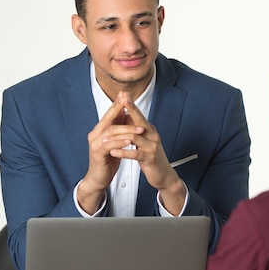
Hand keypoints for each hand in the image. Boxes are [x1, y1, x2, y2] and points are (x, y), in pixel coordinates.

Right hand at [77, 93, 144, 213]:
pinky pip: (109, 146)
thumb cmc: (108, 159)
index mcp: (100, 130)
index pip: (109, 114)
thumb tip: (126, 113)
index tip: (125, 94)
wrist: (98, 178)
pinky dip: (120, 143)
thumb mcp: (115, 142)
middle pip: (108, 119)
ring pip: (111, 132)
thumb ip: (118, 128)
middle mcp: (95, 134)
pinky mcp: (97, 154)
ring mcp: (95, 144)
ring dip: (126, 129)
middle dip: (119, 110)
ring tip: (139, 129)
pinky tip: (129, 141)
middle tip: (130, 104)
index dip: (117, 104)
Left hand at [110, 92, 185, 214]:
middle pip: (140, 120)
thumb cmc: (151, 158)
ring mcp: (152, 146)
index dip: (131, 105)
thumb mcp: (144, 142)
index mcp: (150, 131)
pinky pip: (135, 153)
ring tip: (105, 137)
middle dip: (130, 109)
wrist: (163, 175)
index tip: (124, 94)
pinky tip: (113, 152)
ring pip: (135, 137)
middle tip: (121, 100)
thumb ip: (137, 130)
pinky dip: (123, 152)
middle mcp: (153, 136)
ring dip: (119, 136)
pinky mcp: (150, 158)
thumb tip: (127, 117)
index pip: (139, 115)